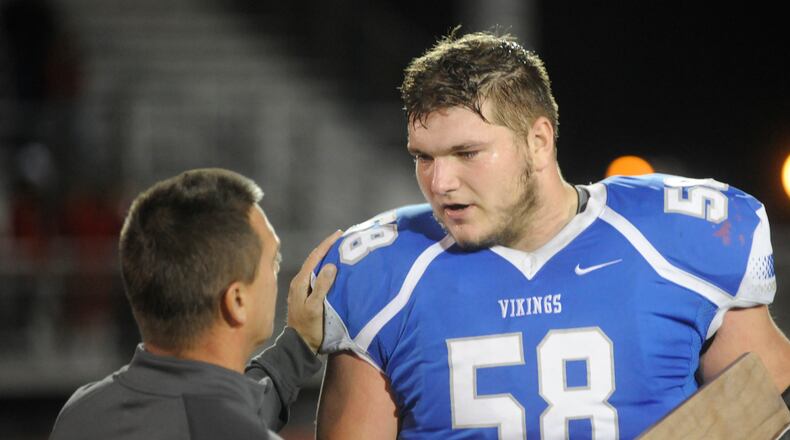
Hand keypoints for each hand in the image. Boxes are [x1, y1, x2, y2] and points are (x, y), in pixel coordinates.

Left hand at [287, 230, 342, 352]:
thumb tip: (330, 265)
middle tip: (342, 238)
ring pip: (315, 266)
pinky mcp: (306, 294)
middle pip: (314, 259)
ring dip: (327, 257)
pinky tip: (334, 268)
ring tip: (340, 249)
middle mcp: (299, 282)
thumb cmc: (308, 327)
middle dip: (328, 247)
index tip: (339, 233)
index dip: (327, 244)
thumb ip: (321, 286)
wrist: (299, 345)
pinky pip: (316, 275)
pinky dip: (325, 268)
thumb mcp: (315, 307)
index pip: (314, 257)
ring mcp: (302, 288)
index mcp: (300, 282)